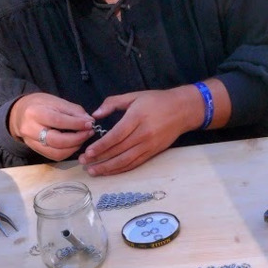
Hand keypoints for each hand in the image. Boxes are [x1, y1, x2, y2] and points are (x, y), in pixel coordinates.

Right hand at [9, 92, 94, 160]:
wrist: (19, 114)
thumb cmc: (40, 104)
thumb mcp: (56, 101)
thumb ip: (73, 111)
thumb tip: (89, 121)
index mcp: (35, 112)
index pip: (58, 121)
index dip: (76, 124)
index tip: (90, 123)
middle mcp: (30, 130)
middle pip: (57, 141)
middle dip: (77, 138)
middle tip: (89, 132)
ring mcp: (32, 143)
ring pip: (57, 152)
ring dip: (74, 147)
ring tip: (83, 138)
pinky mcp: (36, 151)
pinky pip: (55, 156)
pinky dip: (68, 152)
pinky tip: (74, 144)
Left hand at [78, 88, 200, 174]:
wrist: (183, 110)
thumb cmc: (157, 100)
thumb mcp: (134, 96)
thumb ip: (112, 103)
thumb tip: (95, 114)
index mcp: (137, 117)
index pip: (116, 136)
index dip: (101, 146)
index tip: (88, 152)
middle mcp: (144, 133)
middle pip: (119, 150)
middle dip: (100, 158)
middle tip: (84, 163)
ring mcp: (149, 145)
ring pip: (126, 160)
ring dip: (109, 168)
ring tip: (94, 171)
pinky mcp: (153, 152)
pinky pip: (135, 163)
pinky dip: (122, 169)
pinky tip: (110, 171)